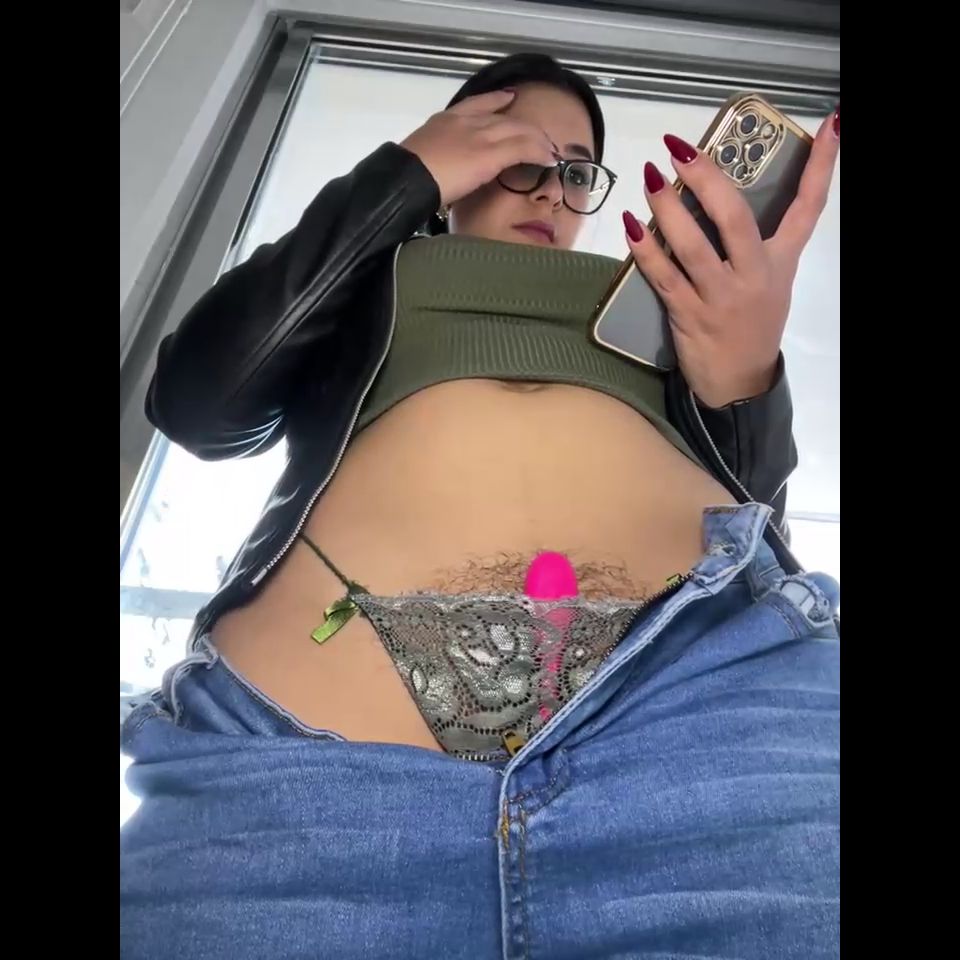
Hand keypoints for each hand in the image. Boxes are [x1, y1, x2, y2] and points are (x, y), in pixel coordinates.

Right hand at [401, 90, 557, 206]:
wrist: (406, 179)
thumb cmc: (407, 176)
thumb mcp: (421, 158)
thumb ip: (437, 157)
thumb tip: (441, 171)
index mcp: (446, 120)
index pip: (477, 103)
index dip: (497, 101)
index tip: (510, 99)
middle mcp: (467, 122)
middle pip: (505, 118)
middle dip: (526, 127)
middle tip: (541, 138)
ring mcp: (480, 136)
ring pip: (519, 130)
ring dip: (537, 141)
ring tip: (550, 150)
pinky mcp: (491, 153)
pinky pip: (523, 148)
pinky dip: (539, 152)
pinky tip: (549, 158)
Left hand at [622, 107, 839, 408]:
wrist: (740, 382)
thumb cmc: (752, 324)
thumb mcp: (768, 281)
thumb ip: (751, 244)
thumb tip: (715, 194)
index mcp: (780, 261)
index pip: (808, 208)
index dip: (821, 166)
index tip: (830, 126)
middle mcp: (754, 275)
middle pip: (735, 220)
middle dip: (708, 180)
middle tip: (681, 149)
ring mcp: (720, 297)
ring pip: (693, 247)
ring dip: (668, 210)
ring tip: (650, 179)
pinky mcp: (689, 316)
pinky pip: (664, 278)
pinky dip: (646, 251)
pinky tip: (632, 227)